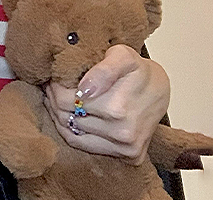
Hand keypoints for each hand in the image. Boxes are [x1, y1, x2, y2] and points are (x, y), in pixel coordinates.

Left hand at [43, 45, 170, 164]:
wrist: (161, 89)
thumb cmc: (138, 69)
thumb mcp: (122, 56)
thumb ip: (103, 70)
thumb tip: (84, 89)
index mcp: (116, 109)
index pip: (65, 101)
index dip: (54, 88)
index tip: (53, 78)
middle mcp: (122, 134)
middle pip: (66, 118)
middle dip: (54, 100)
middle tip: (51, 87)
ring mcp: (126, 148)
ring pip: (73, 135)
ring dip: (59, 117)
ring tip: (56, 100)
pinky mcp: (129, 157)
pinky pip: (87, 147)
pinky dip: (73, 132)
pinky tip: (69, 116)